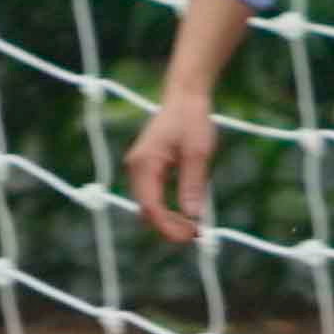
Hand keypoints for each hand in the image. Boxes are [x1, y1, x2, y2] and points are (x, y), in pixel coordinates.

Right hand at [123, 92, 218, 245]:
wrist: (184, 98)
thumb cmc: (191, 119)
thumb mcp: (198, 151)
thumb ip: (193, 183)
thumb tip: (192, 216)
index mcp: (145, 163)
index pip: (151, 207)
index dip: (169, 227)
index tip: (192, 235)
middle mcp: (136, 168)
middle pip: (147, 211)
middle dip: (169, 227)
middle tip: (197, 233)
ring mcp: (139, 170)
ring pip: (149, 207)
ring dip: (169, 220)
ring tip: (194, 226)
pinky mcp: (146, 170)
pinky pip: (153, 197)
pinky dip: (167, 209)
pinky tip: (187, 213)